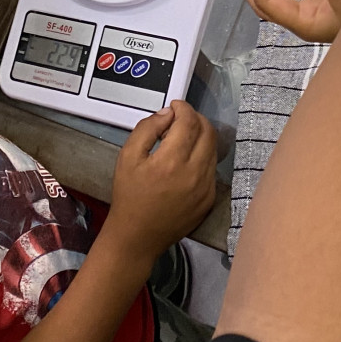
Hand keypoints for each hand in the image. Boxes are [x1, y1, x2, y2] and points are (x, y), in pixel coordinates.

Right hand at [103, 102, 218, 262]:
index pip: (189, 122)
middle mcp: (195, 173)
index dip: (183, 108)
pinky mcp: (209, 199)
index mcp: (172, 161)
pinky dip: (202, 157)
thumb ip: (147, 129)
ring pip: (212, 149)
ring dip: (200, 136)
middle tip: (180, 118)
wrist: (138, 236)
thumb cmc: (129, 196)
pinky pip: (211, 168)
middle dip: (195, 118)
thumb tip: (167, 114)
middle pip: (208, 131)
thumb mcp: (127, 157)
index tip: (174, 106)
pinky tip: (185, 162)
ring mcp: (206, 188)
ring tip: (182, 139)